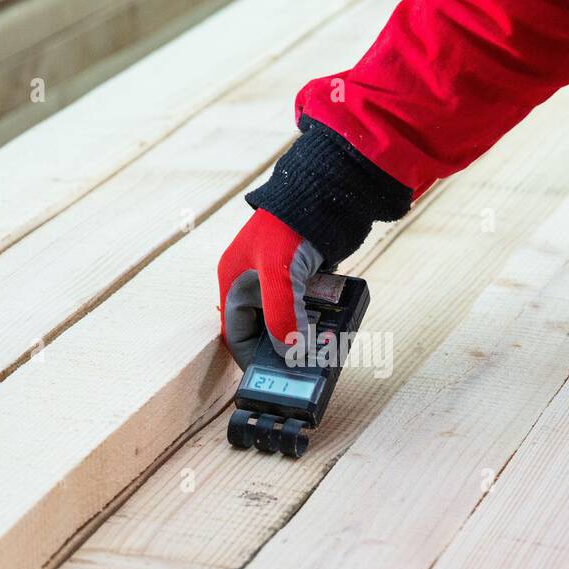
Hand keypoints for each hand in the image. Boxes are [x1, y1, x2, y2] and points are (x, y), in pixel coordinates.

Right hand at [217, 209, 322, 368]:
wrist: (326, 190)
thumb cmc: (291, 227)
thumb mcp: (279, 278)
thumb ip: (281, 320)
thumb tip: (291, 356)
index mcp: (235, 281)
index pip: (236, 334)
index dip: (252, 358)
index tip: (273, 378)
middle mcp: (254, 281)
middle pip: (264, 330)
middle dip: (283, 350)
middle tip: (304, 367)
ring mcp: (281, 277)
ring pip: (289, 319)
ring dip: (304, 336)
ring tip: (323, 350)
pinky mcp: (305, 273)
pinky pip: (309, 306)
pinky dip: (319, 319)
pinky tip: (334, 328)